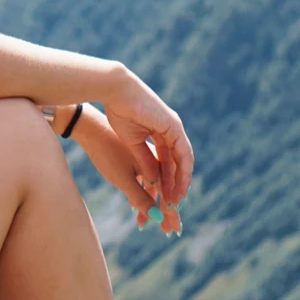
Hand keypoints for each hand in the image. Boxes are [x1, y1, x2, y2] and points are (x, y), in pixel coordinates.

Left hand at [74, 111, 178, 233]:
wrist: (90, 128)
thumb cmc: (107, 152)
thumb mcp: (123, 179)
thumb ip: (141, 197)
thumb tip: (158, 218)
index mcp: (160, 160)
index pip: (171, 192)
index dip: (173, 212)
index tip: (174, 230)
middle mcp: (158, 158)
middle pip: (166, 189)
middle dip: (166, 211)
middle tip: (169, 232)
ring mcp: (147, 158)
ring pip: (154, 185)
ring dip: (151, 204)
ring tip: (145, 224)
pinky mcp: (136, 158)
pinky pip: (144, 179)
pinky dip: (141, 193)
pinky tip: (133, 208)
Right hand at [100, 65, 192, 218]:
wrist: (116, 92)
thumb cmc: (118, 113)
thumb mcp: (133, 144)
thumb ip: (145, 160)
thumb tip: (152, 180)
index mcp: (160, 132)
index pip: (168, 161)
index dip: (167, 180)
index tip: (164, 199)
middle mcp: (171, 130)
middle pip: (177, 164)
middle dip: (175, 186)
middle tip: (173, 207)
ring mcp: (174, 127)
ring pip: (183, 161)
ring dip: (180, 183)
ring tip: (176, 202)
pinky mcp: (174, 126)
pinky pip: (183, 154)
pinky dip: (182, 172)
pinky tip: (180, 187)